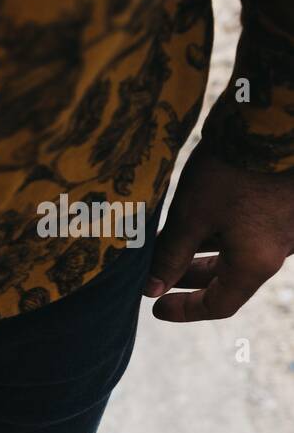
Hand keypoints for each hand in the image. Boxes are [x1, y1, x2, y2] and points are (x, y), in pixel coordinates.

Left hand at [145, 149, 293, 320]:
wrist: (276, 122)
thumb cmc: (233, 171)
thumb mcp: (191, 217)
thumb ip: (171, 257)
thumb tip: (152, 289)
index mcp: (257, 263)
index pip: (220, 304)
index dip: (185, 310)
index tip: (156, 308)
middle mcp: (277, 250)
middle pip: (229, 279)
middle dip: (189, 279)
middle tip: (155, 276)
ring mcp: (284, 228)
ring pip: (237, 253)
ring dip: (201, 253)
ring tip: (164, 244)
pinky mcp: (283, 206)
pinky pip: (249, 231)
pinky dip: (219, 234)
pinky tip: (192, 219)